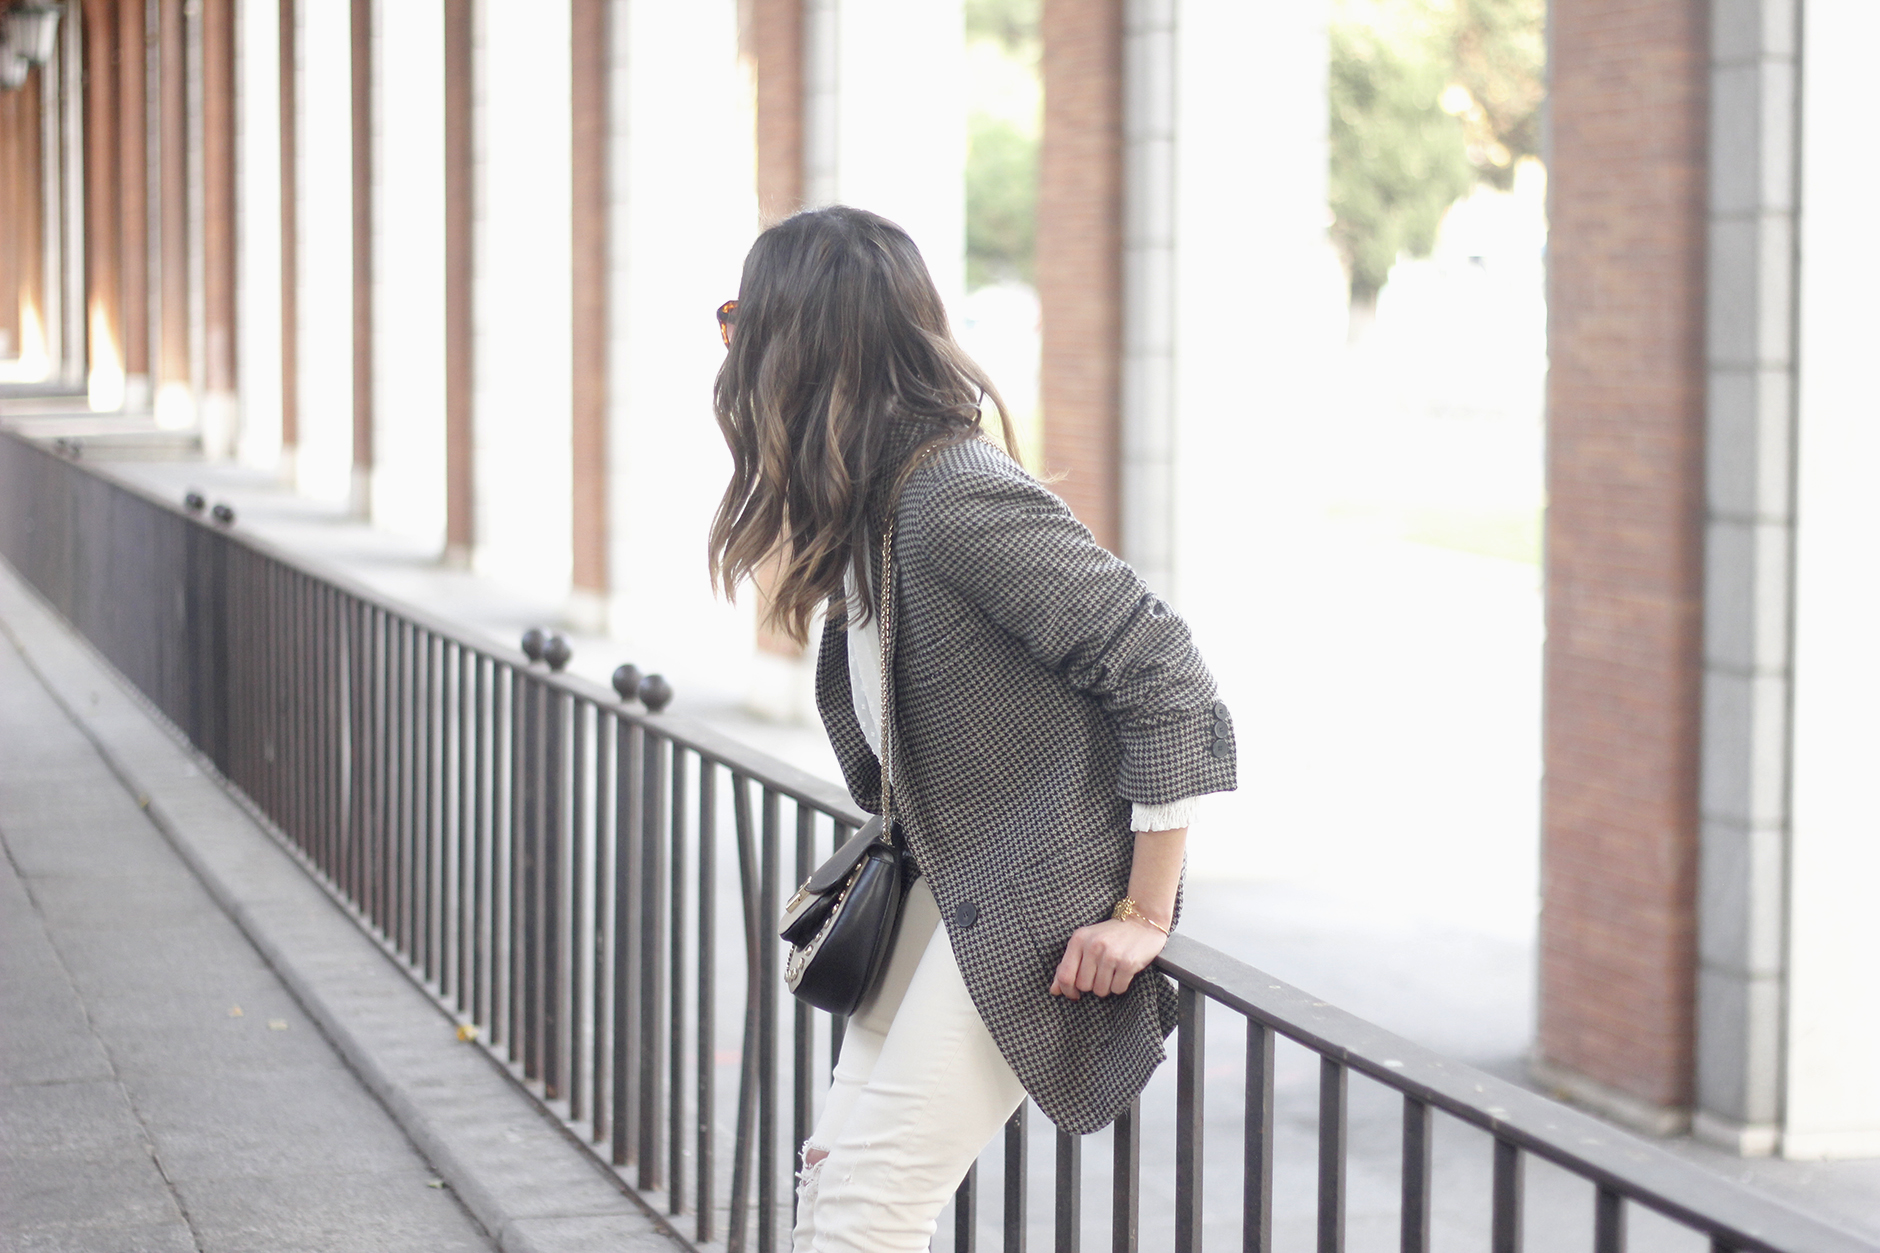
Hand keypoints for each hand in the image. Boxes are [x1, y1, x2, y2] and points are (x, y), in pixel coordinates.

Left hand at [1049, 917, 1167, 1000]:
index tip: (1074, 994)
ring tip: (1112, 971)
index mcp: (1078, 939)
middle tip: (1100, 974)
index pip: (1065, 975)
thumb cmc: (1111, 935)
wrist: (1142, 921)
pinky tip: (1123, 972)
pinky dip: (1120, 985)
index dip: (1067, 990)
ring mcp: (1111, 955)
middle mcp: (1093, 946)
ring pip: (1101, 990)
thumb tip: (1054, 990)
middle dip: (1091, 985)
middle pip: (1083, 986)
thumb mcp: (1085, 942)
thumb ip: (1068, 965)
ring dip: (1107, 986)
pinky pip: (1118, 989)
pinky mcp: (1128, 963)